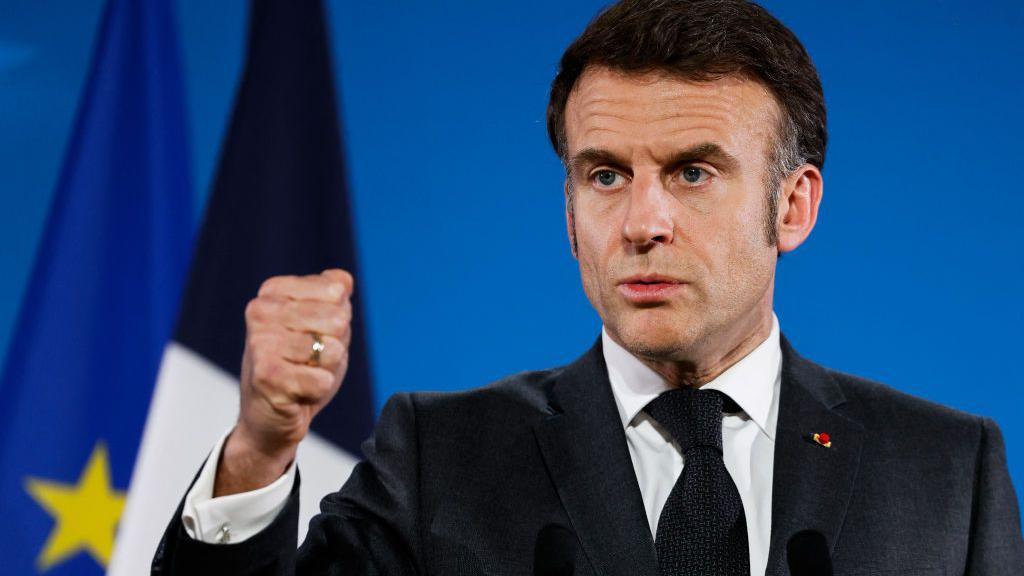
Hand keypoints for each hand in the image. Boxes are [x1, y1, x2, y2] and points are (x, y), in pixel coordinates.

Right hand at [215, 269, 352, 495]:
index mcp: (272, 292)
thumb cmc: (299, 366)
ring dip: (326, 370)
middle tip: (309, 361)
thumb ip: (334, 295)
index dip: (338, 319)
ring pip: (332, 350)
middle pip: (338, 319)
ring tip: (302, 375)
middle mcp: (260, 311)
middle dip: (335, 346)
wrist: (271, 417)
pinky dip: (318, 390)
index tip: (313, 334)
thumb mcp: (323, 324)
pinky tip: (297, 393)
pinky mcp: (266, 377)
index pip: (336, 291)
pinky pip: (322, 380)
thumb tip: (343, 281)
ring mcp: (260, 343)